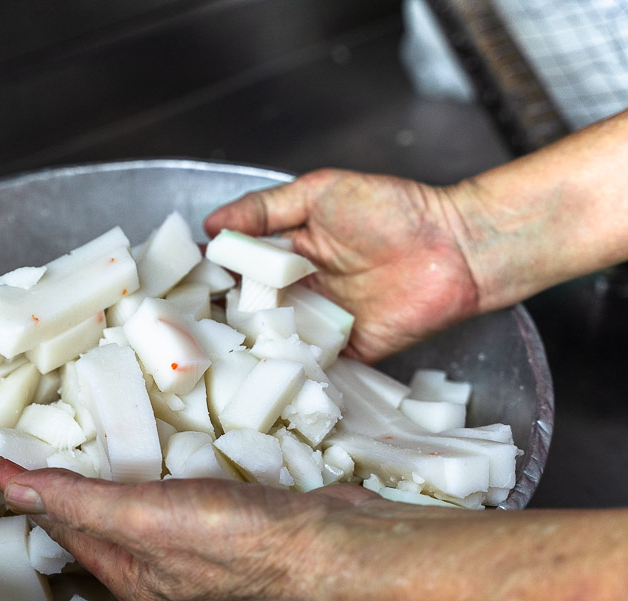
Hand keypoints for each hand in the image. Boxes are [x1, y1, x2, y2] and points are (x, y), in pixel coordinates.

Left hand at [0, 458, 380, 600]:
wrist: (331, 543)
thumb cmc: (243, 543)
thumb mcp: (143, 518)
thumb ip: (79, 502)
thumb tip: (16, 487)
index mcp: (133, 585)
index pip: (66, 529)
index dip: (34, 492)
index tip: (3, 461)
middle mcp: (163, 577)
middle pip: (102, 524)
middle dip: (74, 487)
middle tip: (46, 445)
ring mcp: (201, 555)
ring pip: (144, 510)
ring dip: (123, 476)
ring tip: (98, 442)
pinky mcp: (234, 528)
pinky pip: (184, 499)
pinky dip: (168, 474)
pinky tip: (169, 450)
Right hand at [204, 168, 479, 361]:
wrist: (453, 248)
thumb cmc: (391, 210)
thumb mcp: (317, 192)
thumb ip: (264, 208)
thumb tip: (211, 226)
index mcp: (287, 251)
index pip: (236, 268)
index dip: (209, 277)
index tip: (181, 287)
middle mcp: (297, 290)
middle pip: (246, 308)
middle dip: (219, 317)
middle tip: (187, 326)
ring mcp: (319, 323)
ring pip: (271, 339)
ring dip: (248, 345)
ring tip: (213, 353)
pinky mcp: (344, 353)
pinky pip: (308, 365)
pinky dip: (286, 369)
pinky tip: (260, 373)